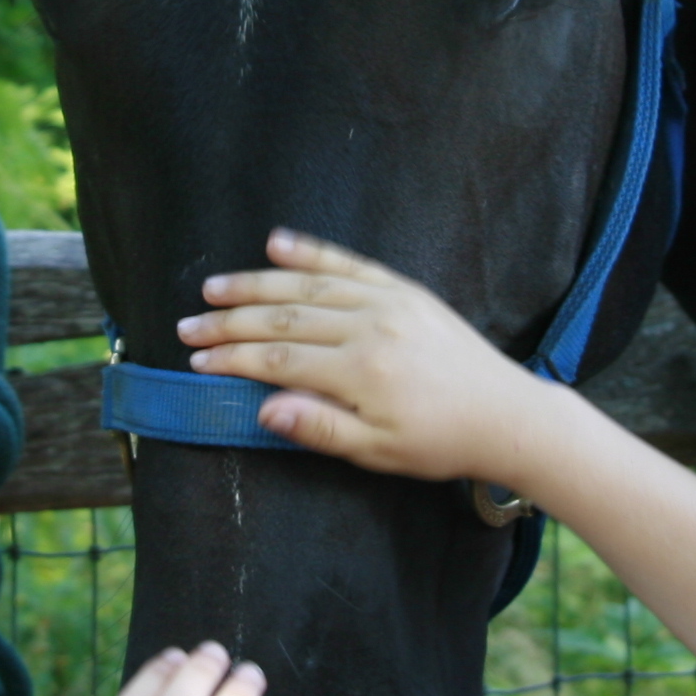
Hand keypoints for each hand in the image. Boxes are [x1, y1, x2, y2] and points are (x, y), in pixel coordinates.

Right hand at [177, 231, 558, 482]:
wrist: (506, 415)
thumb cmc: (440, 442)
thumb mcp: (378, 451)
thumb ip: (320, 428)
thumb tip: (263, 408)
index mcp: (362, 372)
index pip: (278, 360)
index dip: (232, 359)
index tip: (196, 360)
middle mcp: (371, 326)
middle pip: (284, 319)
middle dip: (230, 322)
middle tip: (188, 325)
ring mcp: (388, 301)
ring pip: (308, 287)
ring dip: (256, 284)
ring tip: (214, 287)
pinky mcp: (404, 289)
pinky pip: (350, 263)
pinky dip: (311, 252)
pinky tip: (277, 243)